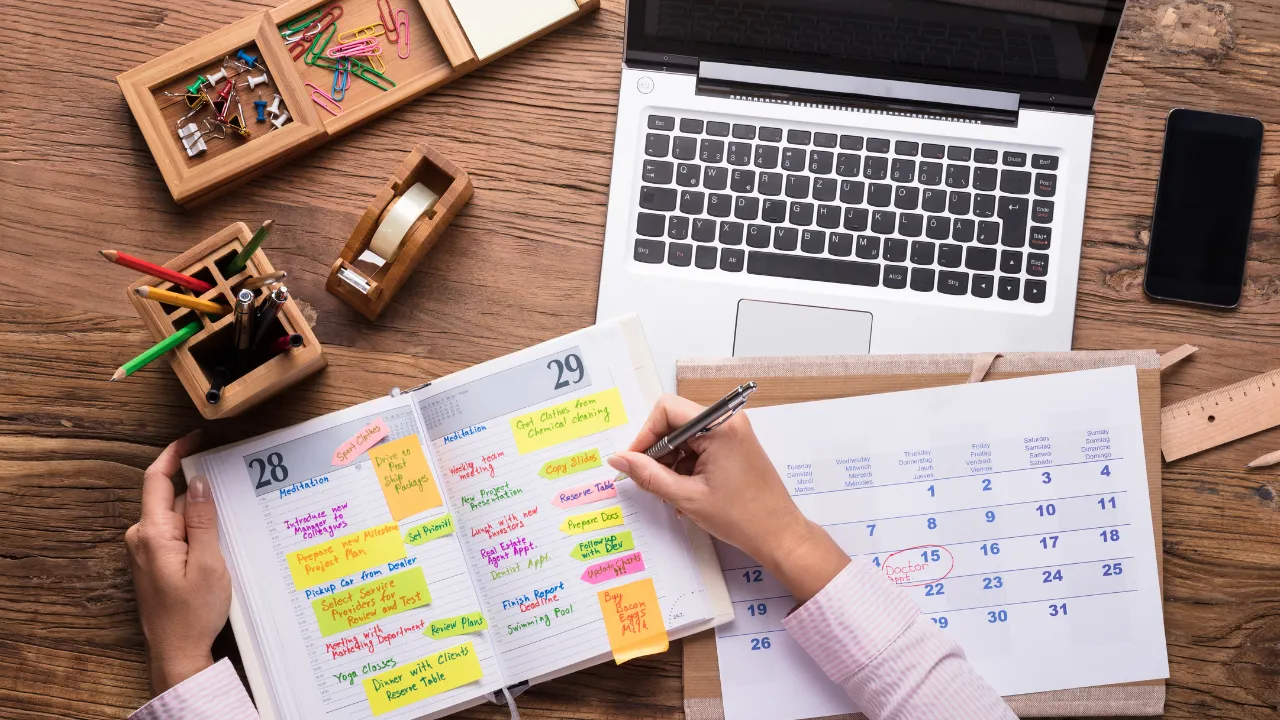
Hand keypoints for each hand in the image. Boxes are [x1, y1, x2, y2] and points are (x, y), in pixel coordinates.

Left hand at [125, 430, 231, 693]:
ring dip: (199, 512)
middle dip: (198, 488)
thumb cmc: (193, 613)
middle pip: (169, 496)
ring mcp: (146, 551)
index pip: (156, 479)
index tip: (195, 437)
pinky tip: (217, 540)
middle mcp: (142, 538)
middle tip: (231, 482)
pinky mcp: (154, 563)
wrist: (177, 652)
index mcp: (152, 533)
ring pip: (174, 516)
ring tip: (230, 519)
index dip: (175, 453)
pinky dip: (195, 529)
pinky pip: (175, 533)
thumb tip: (197, 483)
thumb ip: (201, 519)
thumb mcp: (208, 562)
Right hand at [608, 395, 848, 601]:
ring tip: (672, 493)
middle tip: (651, 480)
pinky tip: (685, 492)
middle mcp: (728, 421)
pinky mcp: (735, 445)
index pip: (667, 409)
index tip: (635, 462)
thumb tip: (618, 459)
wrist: (779, 535)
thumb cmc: (740, 517)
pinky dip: (686, 466)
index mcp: (719, 426)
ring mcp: (733, 432)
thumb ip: (648, 475)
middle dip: (658, 450)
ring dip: (671, 462)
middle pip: (675, 421)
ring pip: (684, 436)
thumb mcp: (687, 497)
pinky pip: (699, 446)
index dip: (646, 434)